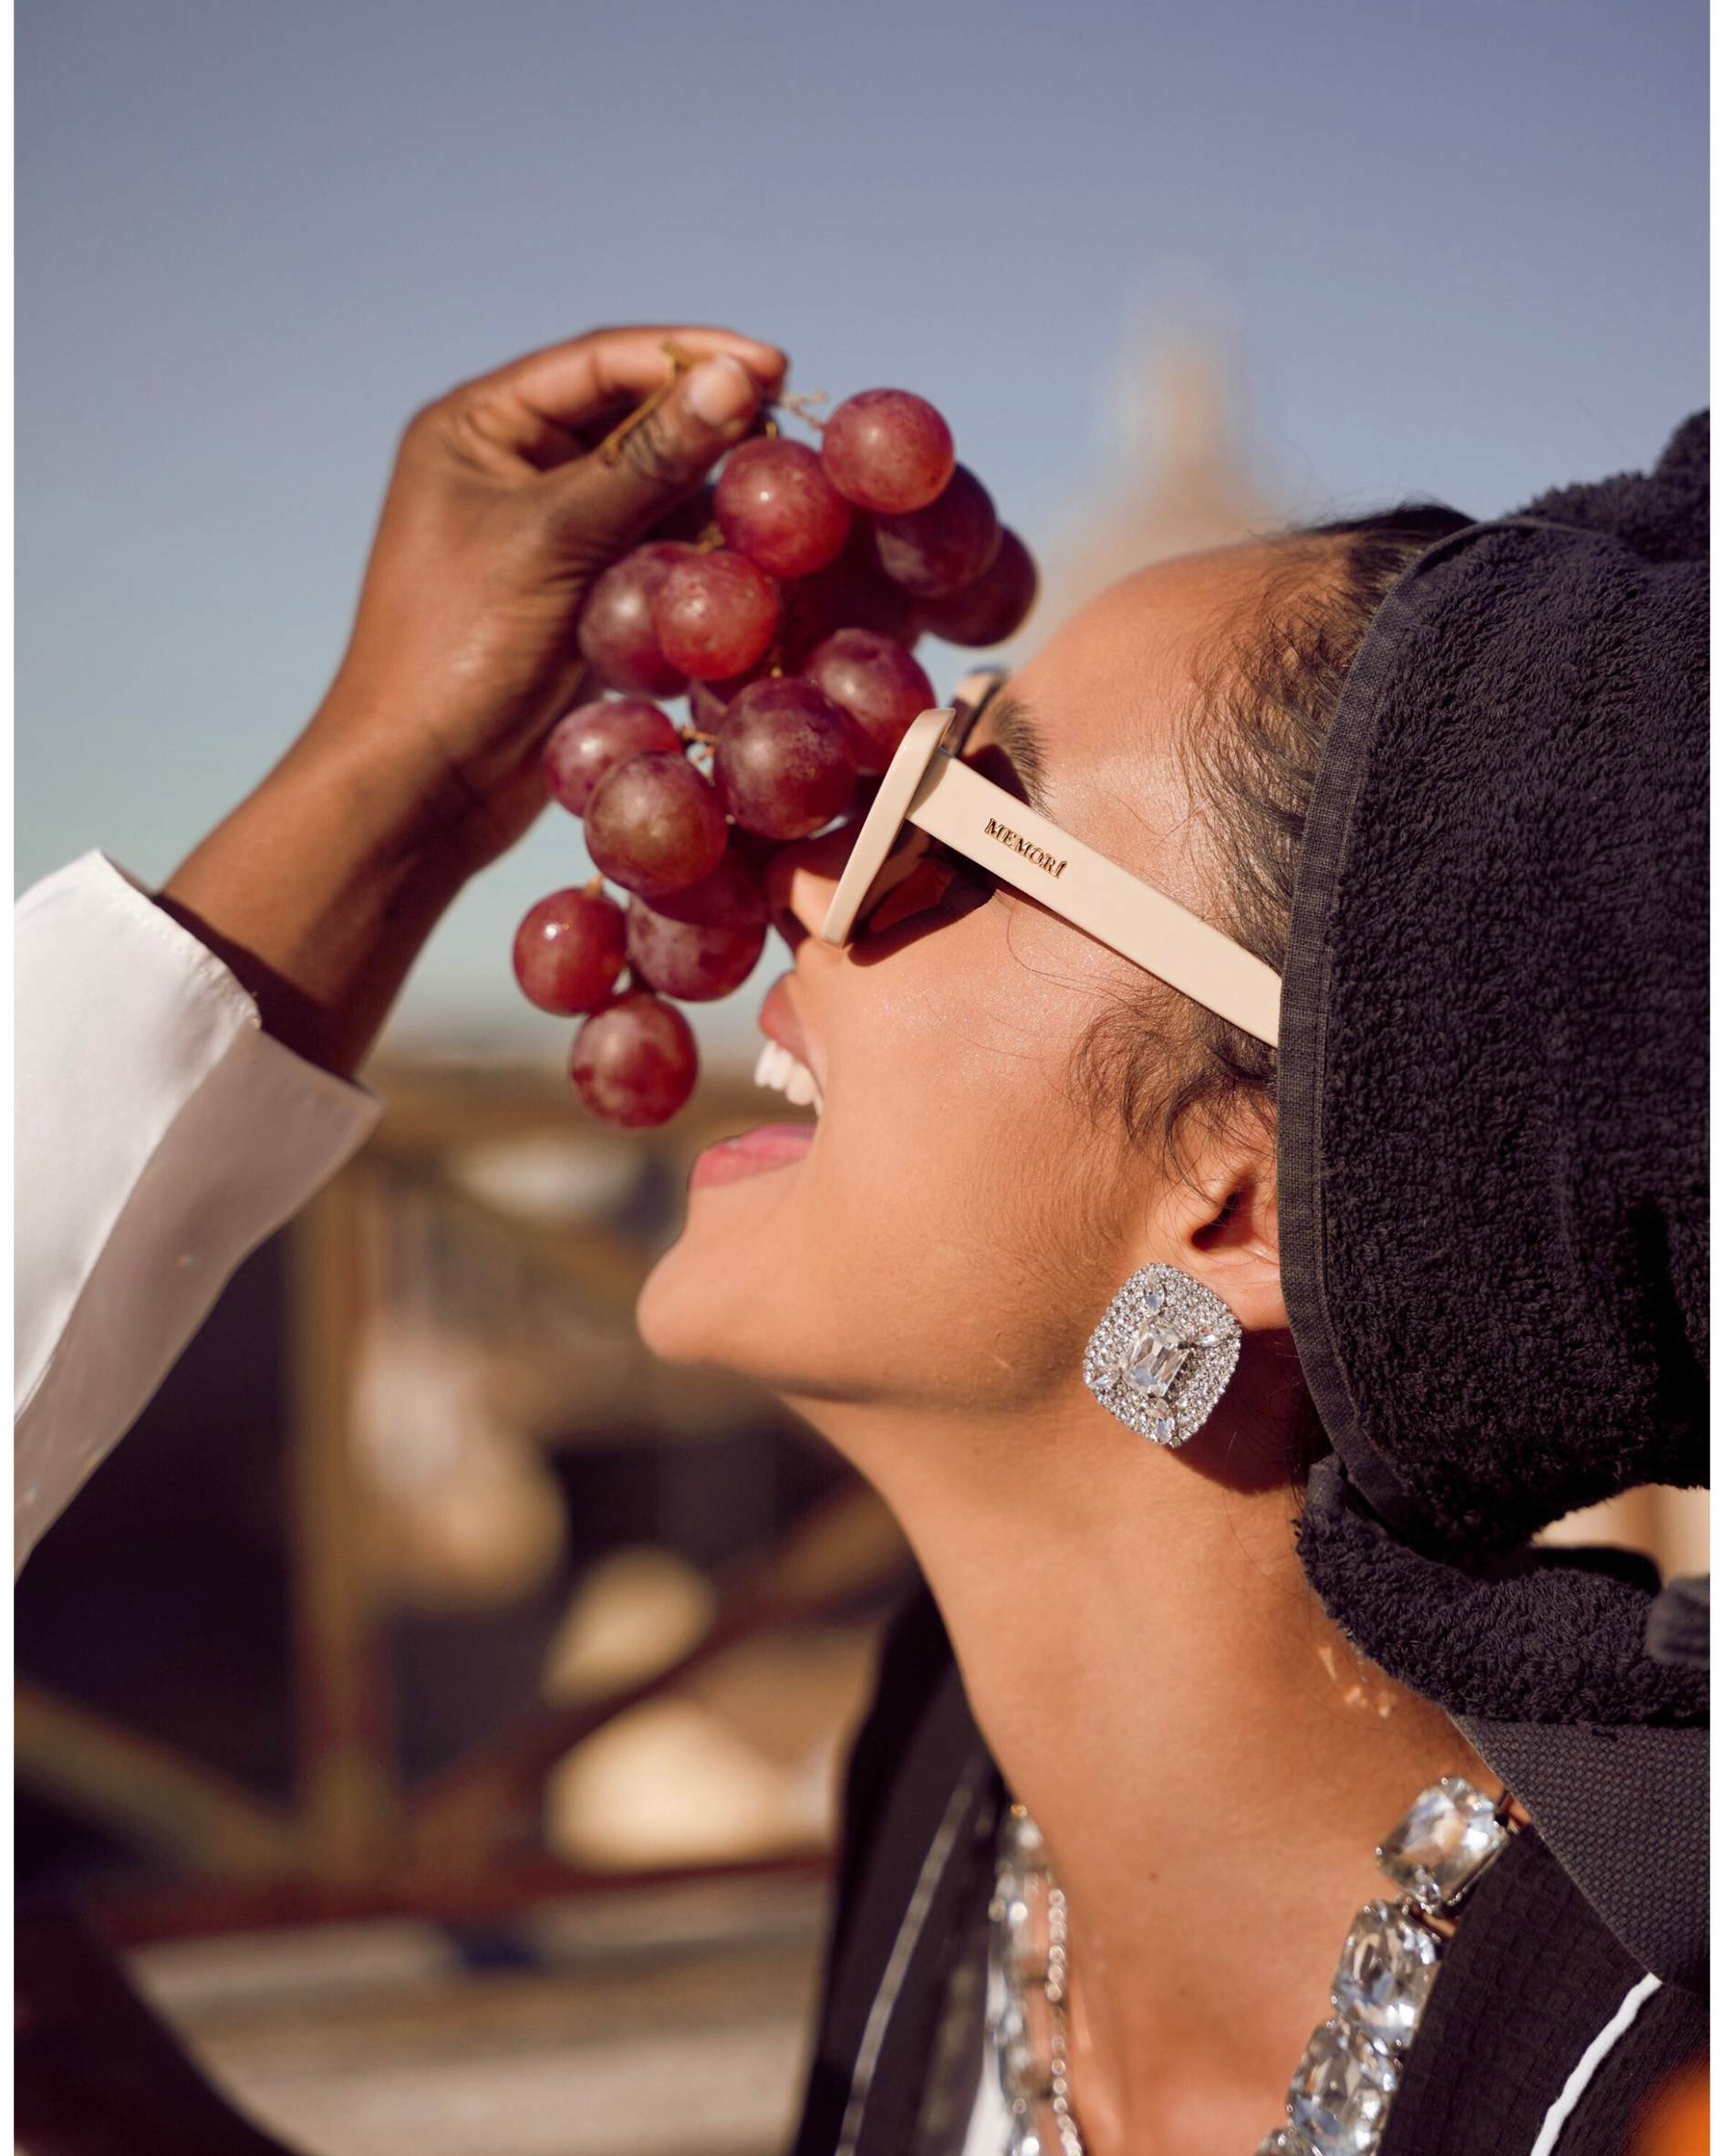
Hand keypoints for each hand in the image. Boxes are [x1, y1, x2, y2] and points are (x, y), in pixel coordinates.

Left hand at [161, 324, 785, 1073]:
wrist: (424, 784)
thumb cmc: (459, 649)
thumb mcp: (556, 538)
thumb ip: (648, 459)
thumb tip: (738, 381)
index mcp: (479, 428)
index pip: (599, 363)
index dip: (688, 357)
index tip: (774, 364)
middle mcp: (512, 471)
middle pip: (632, 423)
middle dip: (708, 428)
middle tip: (793, 432)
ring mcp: (548, 540)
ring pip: (651, 495)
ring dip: (711, 497)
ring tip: (782, 499)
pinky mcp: (579, 601)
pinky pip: (652, 558)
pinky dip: (698, 557)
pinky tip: (750, 560)